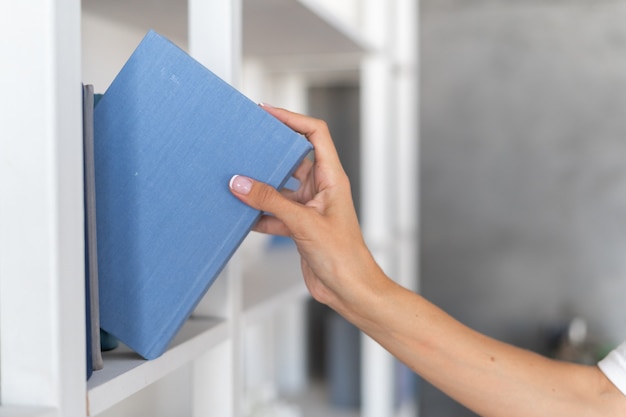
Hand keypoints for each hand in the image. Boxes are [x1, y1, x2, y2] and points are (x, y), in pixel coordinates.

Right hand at [229, 105, 384, 310]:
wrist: (348, 289)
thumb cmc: (344, 256)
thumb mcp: (303, 223)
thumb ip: (270, 202)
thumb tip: (242, 184)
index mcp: (332, 177)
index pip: (315, 134)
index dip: (292, 119)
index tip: (268, 112)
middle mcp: (321, 188)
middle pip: (292, 159)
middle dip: (269, 153)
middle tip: (246, 145)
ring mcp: (309, 207)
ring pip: (280, 188)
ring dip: (260, 188)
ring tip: (237, 182)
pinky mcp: (299, 226)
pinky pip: (274, 212)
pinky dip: (259, 213)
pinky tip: (244, 215)